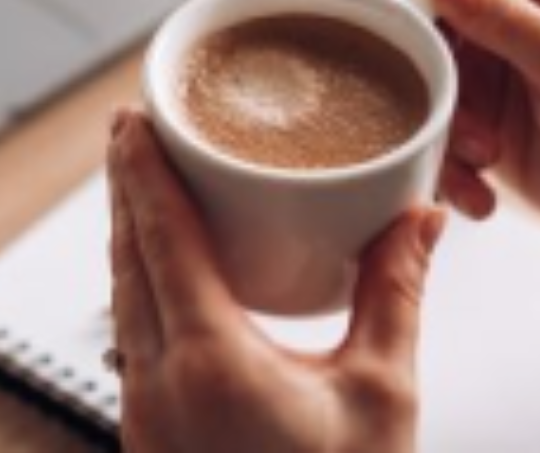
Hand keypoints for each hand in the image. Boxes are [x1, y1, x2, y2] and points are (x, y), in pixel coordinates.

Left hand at [107, 110, 443, 452]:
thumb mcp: (382, 399)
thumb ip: (397, 296)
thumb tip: (421, 221)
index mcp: (209, 361)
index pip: (161, 237)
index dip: (142, 169)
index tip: (131, 118)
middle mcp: (157, 383)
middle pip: (124, 256)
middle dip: (124, 186)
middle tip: (130, 128)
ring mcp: (144, 414)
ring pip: (118, 294)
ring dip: (125, 231)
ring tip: (138, 182)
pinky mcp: (150, 433)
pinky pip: (128, 331)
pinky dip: (134, 278)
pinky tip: (157, 268)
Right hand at [358, 0, 539, 243]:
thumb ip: (508, 18)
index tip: (419, 45)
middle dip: (407, 57)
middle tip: (444, 101)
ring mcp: (474, 46)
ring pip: (397, 60)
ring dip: (429, 115)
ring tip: (484, 152)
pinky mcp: (464, 96)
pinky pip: (414, 112)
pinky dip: (438, 155)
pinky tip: (479, 184)